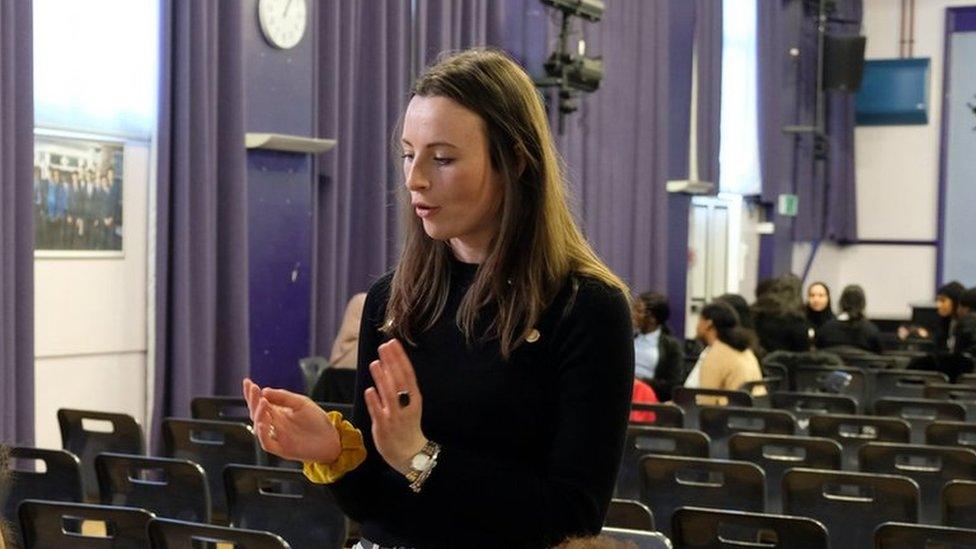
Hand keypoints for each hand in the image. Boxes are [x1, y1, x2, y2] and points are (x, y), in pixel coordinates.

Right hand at [242, 378, 340, 463]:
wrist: (331, 439)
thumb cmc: (317, 421)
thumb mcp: (302, 403)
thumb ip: (284, 397)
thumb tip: (265, 390)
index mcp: (278, 413)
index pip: (260, 402)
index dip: (252, 394)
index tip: (247, 382)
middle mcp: (274, 424)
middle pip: (257, 413)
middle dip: (253, 401)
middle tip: (254, 389)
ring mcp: (277, 437)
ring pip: (259, 427)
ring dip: (259, 414)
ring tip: (263, 402)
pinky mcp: (282, 449)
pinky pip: (267, 444)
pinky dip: (262, 435)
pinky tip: (263, 424)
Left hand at [365, 339, 427, 474]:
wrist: (410, 453)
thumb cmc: (407, 425)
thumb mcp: (409, 404)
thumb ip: (399, 387)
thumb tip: (388, 364)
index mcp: (414, 399)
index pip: (408, 374)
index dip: (400, 358)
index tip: (393, 343)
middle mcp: (406, 406)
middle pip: (399, 380)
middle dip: (391, 362)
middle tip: (384, 346)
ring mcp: (395, 417)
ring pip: (389, 394)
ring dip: (382, 378)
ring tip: (375, 363)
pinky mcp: (383, 427)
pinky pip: (378, 412)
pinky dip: (374, 401)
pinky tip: (370, 390)